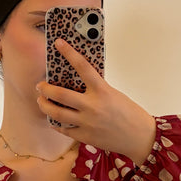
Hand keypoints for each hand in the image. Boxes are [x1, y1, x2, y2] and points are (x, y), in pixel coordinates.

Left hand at [36, 38, 155, 166]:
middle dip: (46, 89)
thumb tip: (76, 85)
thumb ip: (96, 90)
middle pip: (61, 95)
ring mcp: (88, 123)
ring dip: (45, 106)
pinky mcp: (85, 136)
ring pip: (57, 113)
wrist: (140, 137)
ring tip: (41, 101)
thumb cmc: (129, 114)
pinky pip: (64, 129)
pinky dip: (56, 123)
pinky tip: (53, 119)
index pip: (83, 67)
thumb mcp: (114, 95)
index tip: (58, 43)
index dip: (69, 53)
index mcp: (103, 91)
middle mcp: (93, 106)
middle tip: (40, 85)